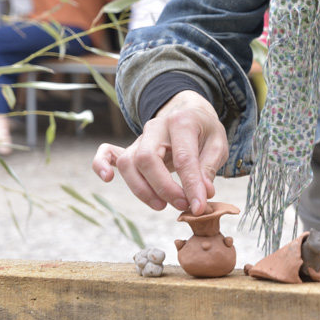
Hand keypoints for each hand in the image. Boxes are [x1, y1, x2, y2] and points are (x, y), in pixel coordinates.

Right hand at [91, 90, 227, 215]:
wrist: (189, 112)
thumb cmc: (204, 130)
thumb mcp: (218, 144)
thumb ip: (209, 168)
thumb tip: (203, 193)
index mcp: (181, 122)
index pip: (183, 158)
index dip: (191, 186)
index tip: (199, 207)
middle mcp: (155, 127)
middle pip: (147, 159)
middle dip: (163, 188)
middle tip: (182, 205)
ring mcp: (140, 137)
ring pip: (128, 163)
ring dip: (141, 189)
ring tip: (162, 205)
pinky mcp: (130, 147)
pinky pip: (107, 152)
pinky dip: (101, 164)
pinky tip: (106, 178)